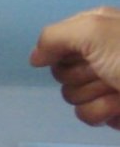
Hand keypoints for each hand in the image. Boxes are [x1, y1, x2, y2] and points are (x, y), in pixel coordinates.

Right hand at [30, 6, 119, 129]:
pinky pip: (90, 117)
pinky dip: (106, 113)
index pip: (56, 44)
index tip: (83, 54)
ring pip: (73, 98)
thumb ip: (54, 37)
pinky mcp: (115, 110)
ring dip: (96, 98)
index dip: (64, 54)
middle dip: (82, 78)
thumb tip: (35, 58)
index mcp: (96, 30)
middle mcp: (100, 55)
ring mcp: (108, 84)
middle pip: (62, 73)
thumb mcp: (95, 30)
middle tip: (107, 73)